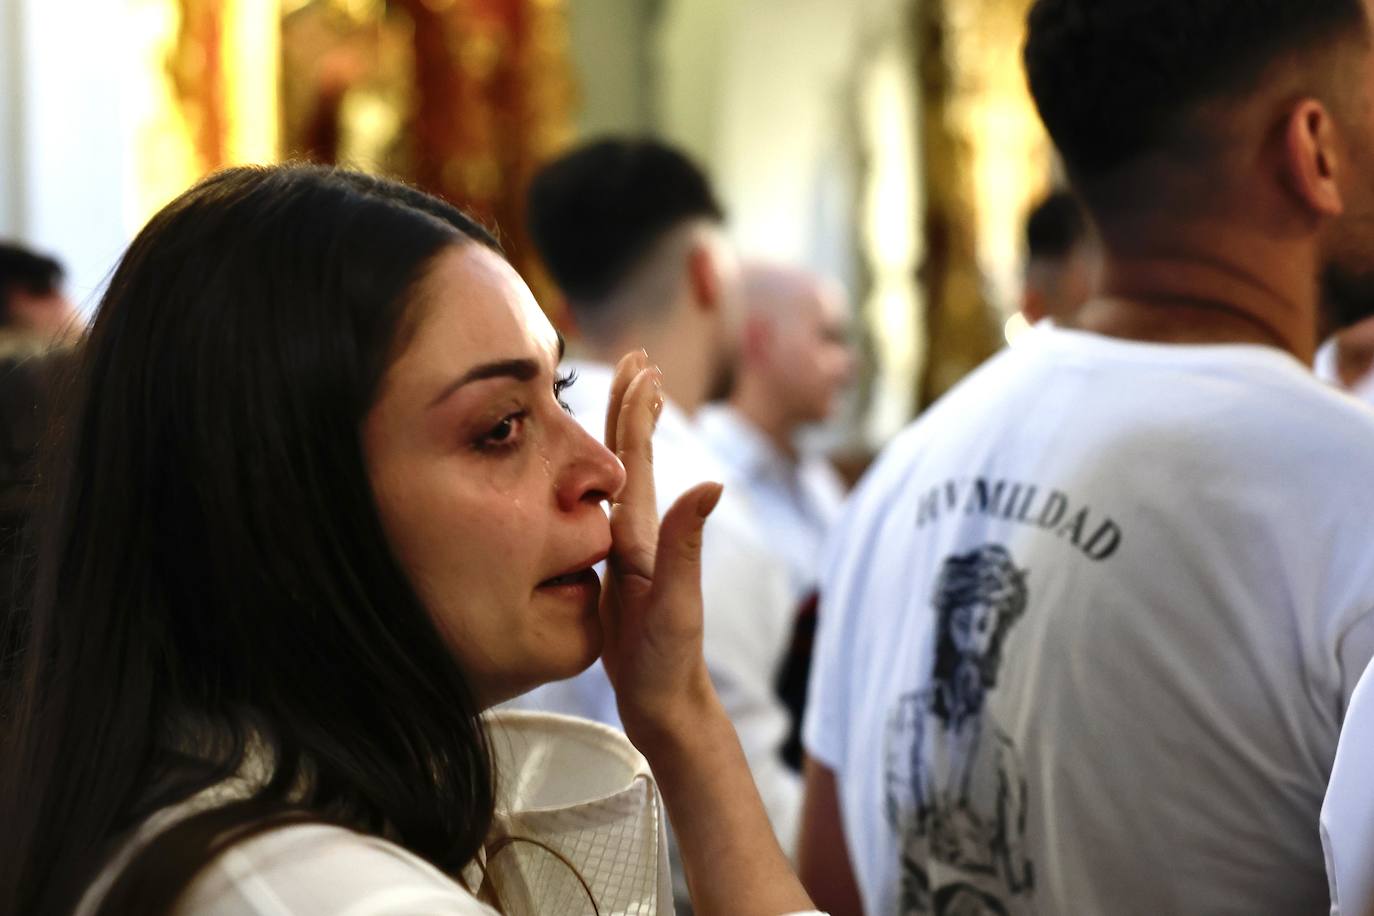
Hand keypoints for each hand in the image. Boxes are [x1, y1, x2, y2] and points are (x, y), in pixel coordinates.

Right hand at [598, 350, 723, 746]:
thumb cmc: (670, 661)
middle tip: (635, 358)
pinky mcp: (609, 576)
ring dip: (616, 435)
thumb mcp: (676, 601)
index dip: (635, 410)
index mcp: (644, 534)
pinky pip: (597, 514)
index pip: (636, 458)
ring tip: (620, 400)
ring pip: (615, 479)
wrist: (666, 705)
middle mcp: (636, 536)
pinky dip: (596, 482)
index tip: (639, 363)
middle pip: (629, 458)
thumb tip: (711, 483)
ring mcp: (623, 554)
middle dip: (631, 406)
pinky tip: (595, 480)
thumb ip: (687, 546)